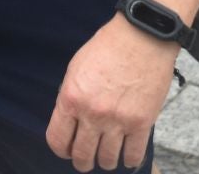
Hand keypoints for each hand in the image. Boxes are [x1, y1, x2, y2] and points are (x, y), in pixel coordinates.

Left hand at [45, 15, 180, 171]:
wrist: (141, 37)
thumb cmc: (107, 48)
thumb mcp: (75, 69)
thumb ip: (71, 97)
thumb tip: (70, 121)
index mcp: (71, 98)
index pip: (57, 140)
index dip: (61, 150)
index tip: (66, 151)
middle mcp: (92, 113)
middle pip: (82, 155)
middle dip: (82, 162)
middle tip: (86, 160)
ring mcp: (118, 120)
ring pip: (107, 159)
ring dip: (105, 162)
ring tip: (107, 157)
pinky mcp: (142, 123)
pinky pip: (133, 154)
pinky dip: (129, 160)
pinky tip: (127, 156)